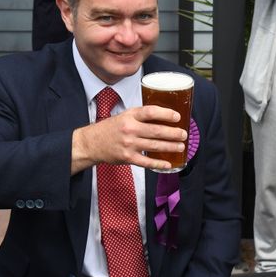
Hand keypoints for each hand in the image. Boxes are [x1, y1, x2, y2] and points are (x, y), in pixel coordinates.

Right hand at [71, 105, 186, 173]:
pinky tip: (168, 164)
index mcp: (130, 116)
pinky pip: (146, 161)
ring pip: (154, 146)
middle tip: (184, 134)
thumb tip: (164, 116)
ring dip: (170, 147)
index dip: (166, 114)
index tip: (177, 117)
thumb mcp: (124, 115)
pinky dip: (158, 163)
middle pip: (156, 130)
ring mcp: (129, 144)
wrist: (92, 143)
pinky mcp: (127, 158)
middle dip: (173, 133)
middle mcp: (130, 129)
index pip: (150, 112)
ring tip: (181, 147)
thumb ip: (141, 116)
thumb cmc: (111, 128)